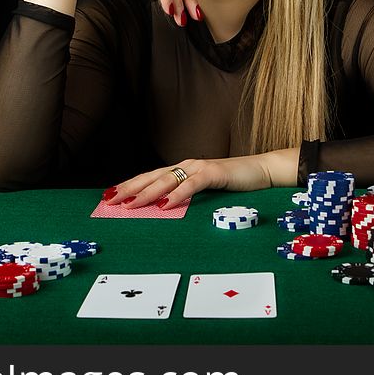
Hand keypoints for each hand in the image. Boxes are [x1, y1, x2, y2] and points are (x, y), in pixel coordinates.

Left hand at [101, 156, 272, 209]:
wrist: (263, 171)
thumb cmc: (235, 183)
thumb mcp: (206, 192)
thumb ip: (187, 196)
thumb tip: (164, 209)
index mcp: (183, 170)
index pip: (151, 177)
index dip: (130, 184)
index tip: (110, 194)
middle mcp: (187, 165)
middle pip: (152, 176)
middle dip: (130, 188)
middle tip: (110, 199)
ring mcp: (200, 167)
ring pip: (167, 179)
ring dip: (147, 192)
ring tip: (131, 203)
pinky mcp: (214, 173)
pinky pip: (192, 185)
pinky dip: (177, 194)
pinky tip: (165, 204)